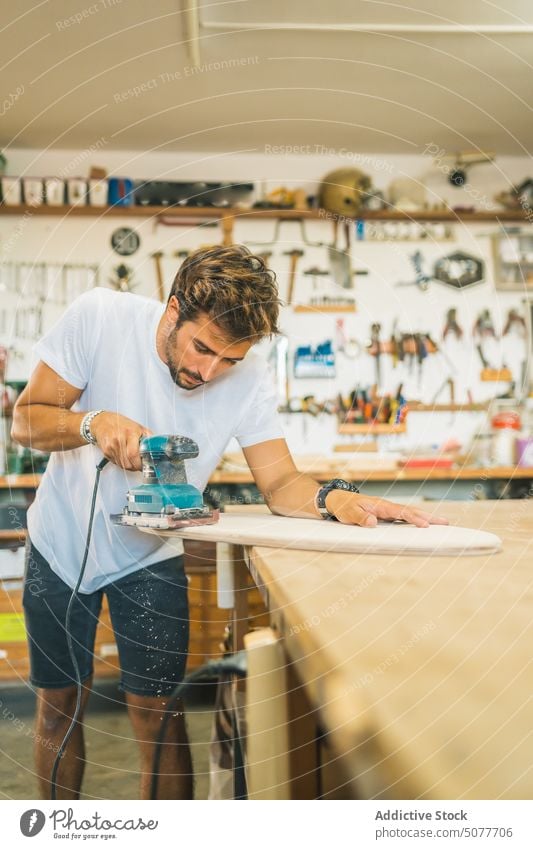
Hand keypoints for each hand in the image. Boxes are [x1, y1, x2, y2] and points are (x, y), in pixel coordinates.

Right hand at [89, 412, 152, 470]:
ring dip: (129, 466)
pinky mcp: (106, 452)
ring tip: (132, 459)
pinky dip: (122, 463)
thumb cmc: (121, 424)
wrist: (102, 422)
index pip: (134, 454)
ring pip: (122, 465)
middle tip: (139, 464)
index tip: (144, 465)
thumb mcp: (138, 427)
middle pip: (128, 463)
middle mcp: (119, 440)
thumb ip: (148, 438)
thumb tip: (156, 448)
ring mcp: (111, 446)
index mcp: (130, 433)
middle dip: (135, 467)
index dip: (139, 463)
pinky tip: (124, 456)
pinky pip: (116, 463)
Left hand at [324, 490, 448, 528]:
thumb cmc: (343, 507)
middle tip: (446, 522)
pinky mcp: (386, 515)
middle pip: (411, 511)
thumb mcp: (348, 514)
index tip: (426, 525)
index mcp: (380, 505)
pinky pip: (403, 518)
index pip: (401, 512)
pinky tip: (424, 526)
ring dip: (425, 518)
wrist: (337, 500)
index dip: (414, 518)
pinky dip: (415, 520)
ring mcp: (387, 510)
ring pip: (409, 514)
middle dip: (428, 517)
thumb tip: (373, 522)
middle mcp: (387, 506)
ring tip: (442, 524)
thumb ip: (360, 518)